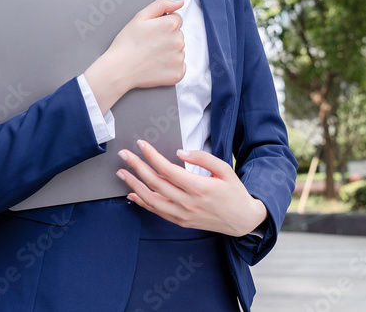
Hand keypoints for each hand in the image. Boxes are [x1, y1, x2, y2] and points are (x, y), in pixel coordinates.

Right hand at [85, 0, 185, 112]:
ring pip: (179, 50)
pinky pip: (180, 66)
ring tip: (151, 55)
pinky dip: (171, 66)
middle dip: (167, 37)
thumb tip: (180, 2)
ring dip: (169, 51)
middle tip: (149, 44)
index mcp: (171, 25)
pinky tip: (157, 65)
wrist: (119, 70)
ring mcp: (179, 58)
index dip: (163, 23)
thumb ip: (161, 5)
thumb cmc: (127, 43)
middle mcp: (179, 41)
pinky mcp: (178, 73)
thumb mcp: (140, 17)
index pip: (176, 19)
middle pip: (178, 34)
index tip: (152, 32)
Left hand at [116, 140, 267, 237]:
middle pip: (155, 183)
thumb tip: (180, 153)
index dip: (152, 156)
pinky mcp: (181, 222)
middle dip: (136, 166)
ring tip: (122, 172)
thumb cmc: (234, 192)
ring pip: (151, 199)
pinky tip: (132, 194)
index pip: (167, 169)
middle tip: (124, 155)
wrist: (242, 220)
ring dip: (134, 185)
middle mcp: (188, 203)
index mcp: (199, 187)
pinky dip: (142, 203)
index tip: (141, 144)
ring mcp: (182, 215)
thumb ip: (202, 158)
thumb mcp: (224, 169)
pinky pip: (157, 212)